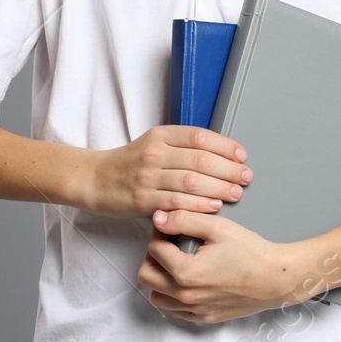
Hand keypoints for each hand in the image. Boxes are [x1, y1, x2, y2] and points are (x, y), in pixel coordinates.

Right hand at [82, 124, 251, 219]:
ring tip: (236, 193)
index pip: (200, 137)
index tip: (242, 156)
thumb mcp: (153, 144)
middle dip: (229, 169)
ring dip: (219, 188)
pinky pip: (177, 202)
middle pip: (200, 160)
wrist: (94, 179)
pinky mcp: (142, 199)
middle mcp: (154, 152)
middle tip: (246, 177)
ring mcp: (147, 176)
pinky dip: (199, 204)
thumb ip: (181, 146)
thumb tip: (220, 154)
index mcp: (160, 135)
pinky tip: (214, 206)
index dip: (225, 146)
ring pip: (191, 181)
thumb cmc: (129, 163)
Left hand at [137, 208, 340, 323]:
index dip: (159, 231)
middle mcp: (186, 296)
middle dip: (153, 256)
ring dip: (160, 278)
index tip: (170, 224)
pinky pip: (175, 311)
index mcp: (186, 272)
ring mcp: (195, 310)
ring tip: (177, 263)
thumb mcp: (218, 227)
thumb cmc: (252, 251)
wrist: (278, 279)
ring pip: (157, 297)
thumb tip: (158, 218)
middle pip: (147, 276)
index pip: (154, 249)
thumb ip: (185, 219)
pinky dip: (174, 296)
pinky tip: (188, 280)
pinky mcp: (204, 318)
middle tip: (169, 244)